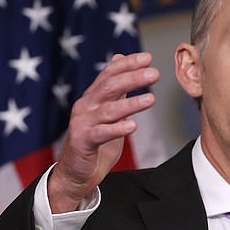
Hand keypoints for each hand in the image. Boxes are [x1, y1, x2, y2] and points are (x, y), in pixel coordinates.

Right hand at [48, 52, 158, 212]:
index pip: (109, 74)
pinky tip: (132, 127)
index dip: (127, 64)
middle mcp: (86, 106)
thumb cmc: (94, 141)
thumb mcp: (107, 111)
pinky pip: (102, 134)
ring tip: (151, 99)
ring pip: (109, 110)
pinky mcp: (83, 141)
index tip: (147, 58)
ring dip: (131, 103)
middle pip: (109, 87)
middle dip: (133, 78)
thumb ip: (115, 89)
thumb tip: (119, 58)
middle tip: (154, 74)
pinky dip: (117, 129)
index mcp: (92, 97)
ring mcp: (83, 123)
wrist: (75, 171)